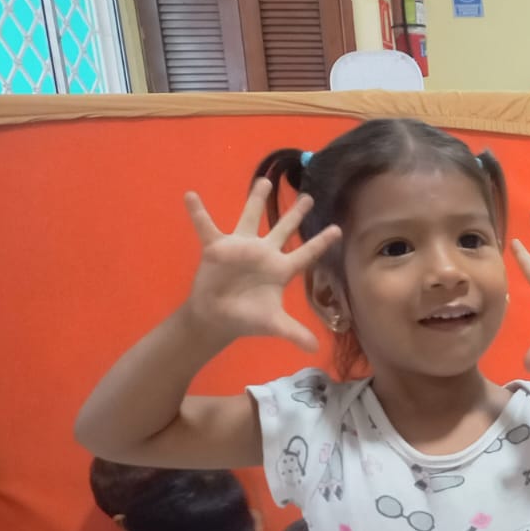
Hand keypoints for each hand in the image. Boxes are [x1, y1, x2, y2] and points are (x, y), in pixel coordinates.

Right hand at [182, 178, 340, 351]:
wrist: (217, 318)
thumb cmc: (247, 319)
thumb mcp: (273, 324)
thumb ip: (294, 333)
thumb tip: (314, 350)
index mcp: (280, 269)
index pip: (306, 254)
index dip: (321, 242)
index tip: (338, 228)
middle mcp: (263, 254)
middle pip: (283, 229)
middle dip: (296, 213)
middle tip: (308, 196)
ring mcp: (240, 248)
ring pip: (250, 217)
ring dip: (256, 200)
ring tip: (264, 180)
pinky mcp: (217, 248)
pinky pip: (205, 226)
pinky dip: (198, 212)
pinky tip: (191, 195)